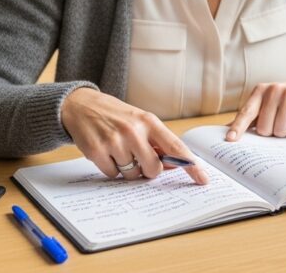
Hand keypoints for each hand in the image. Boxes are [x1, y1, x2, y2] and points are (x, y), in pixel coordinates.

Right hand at [61, 88, 208, 183]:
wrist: (82, 105)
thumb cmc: (117, 116)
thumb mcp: (140, 121)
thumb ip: (157, 142)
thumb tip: (174, 166)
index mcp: (149, 122)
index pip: (176, 147)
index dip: (191, 165)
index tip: (203, 179)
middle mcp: (133, 131)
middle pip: (153, 169)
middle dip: (149, 171)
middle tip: (139, 159)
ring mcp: (114, 141)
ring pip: (131, 174)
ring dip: (127, 169)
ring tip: (119, 150)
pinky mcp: (96, 151)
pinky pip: (112, 174)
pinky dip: (111, 168)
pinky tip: (106, 152)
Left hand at [226, 76, 285, 140]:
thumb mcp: (268, 104)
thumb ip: (250, 116)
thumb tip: (226, 131)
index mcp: (260, 91)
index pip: (246, 112)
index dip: (238, 127)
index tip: (230, 139)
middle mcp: (274, 89)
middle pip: (264, 129)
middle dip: (273, 132)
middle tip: (281, 122)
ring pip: (281, 130)